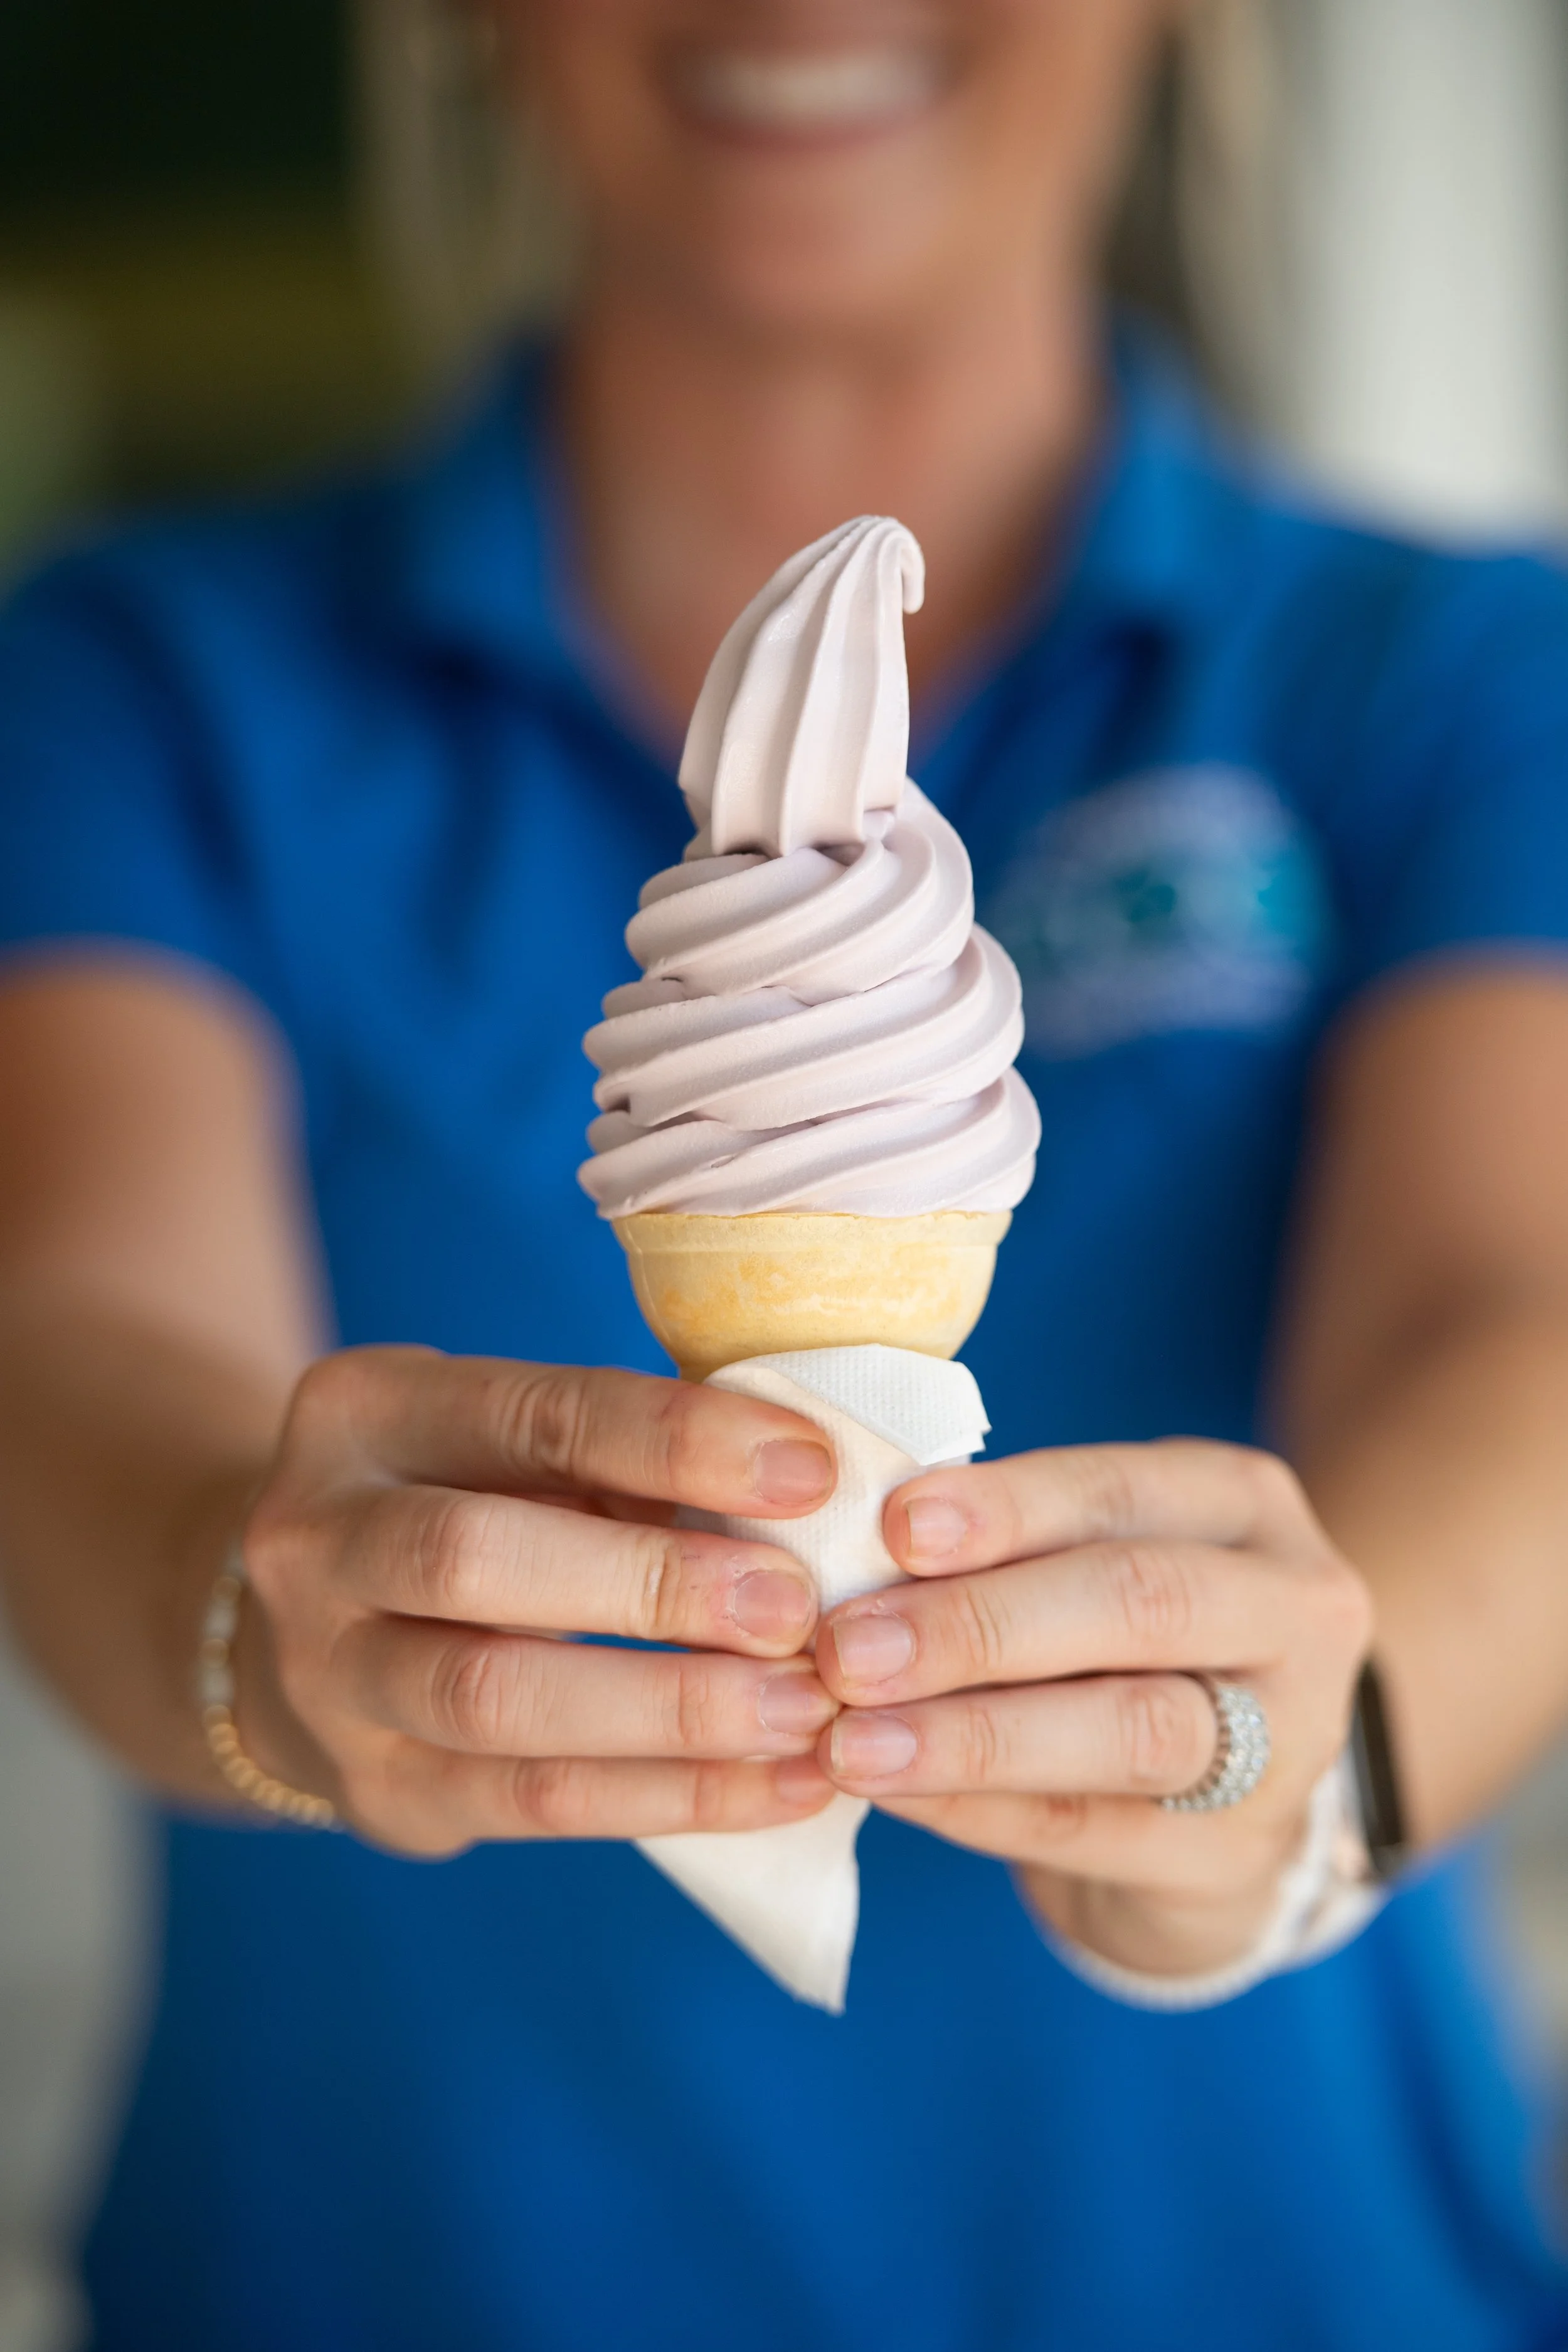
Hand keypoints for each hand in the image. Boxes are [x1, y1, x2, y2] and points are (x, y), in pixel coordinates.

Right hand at [236, 1347, 843, 1853]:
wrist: (309, 1632)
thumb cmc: (476, 1504)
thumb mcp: (521, 1447)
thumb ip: (632, 1461)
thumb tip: (806, 1495)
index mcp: (365, 1414)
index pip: (531, 1416)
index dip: (674, 1442)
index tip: (810, 1472)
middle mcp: (316, 1541)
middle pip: (473, 1560)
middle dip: (651, 1584)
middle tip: (797, 1611)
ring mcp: (328, 1678)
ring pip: (496, 1700)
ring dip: (672, 1711)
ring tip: (806, 1714)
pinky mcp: (378, 1792)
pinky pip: (533, 1801)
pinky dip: (673, 1797)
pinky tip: (782, 1787)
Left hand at [809, 1441, 1371, 1976]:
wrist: (1229, 1799)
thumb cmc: (1121, 1641)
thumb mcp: (1089, 1559)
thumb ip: (1005, 1548)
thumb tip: (852, 1553)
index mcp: (1241, 1505)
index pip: (1119, 1491)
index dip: (1006, 1508)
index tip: (893, 1528)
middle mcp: (1293, 1612)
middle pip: (1141, 1603)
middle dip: (979, 1623)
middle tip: (847, 1649)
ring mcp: (1283, 1745)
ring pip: (1131, 1730)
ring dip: (973, 1734)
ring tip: (853, 1741)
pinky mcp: (1235, 1857)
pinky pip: (1092, 1830)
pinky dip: (977, 1808)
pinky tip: (892, 1794)